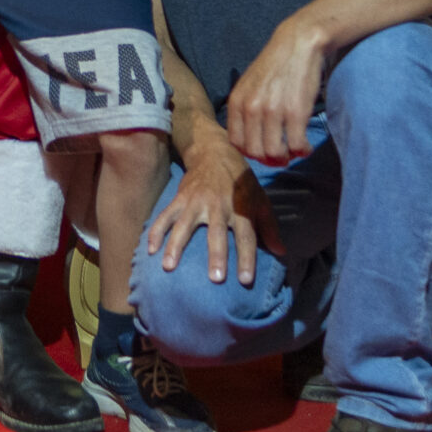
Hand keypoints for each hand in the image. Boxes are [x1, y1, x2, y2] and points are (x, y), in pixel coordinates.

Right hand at [144, 137, 285, 285]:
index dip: (247, 257)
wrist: (215, 152)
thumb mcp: (260, 200)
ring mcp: (196, 201)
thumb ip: (269, 228)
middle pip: (217, 233)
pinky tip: (150, 249)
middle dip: (216, 255)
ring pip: (184, 225)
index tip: (246, 279)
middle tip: (215, 278)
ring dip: (176, 245)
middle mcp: (218, 205)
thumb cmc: (240, 182)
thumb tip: (281, 252)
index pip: (246, 236)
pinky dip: (156, 231)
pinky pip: (165, 216)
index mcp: (241, 207)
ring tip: (168, 267)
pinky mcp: (180, 198)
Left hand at [225, 18, 327, 162]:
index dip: (250, 153)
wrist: (297, 44)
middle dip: (268, 160)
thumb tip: (246, 139)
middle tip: (281, 156)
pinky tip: (306, 147)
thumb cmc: (274, 66)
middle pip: (255, 152)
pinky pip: (297, 145)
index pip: (236, 143)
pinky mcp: (296, 112)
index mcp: (237, 102)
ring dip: (286, 158)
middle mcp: (251, 108)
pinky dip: (303, 151)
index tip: (263, 151)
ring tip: (294, 151)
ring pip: (275, 153)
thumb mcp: (248, 84)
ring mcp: (273, 111)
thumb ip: (244, 109)